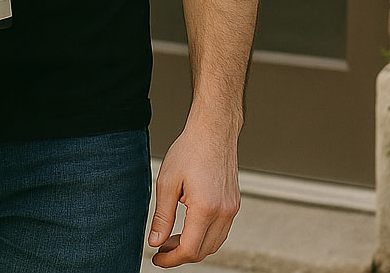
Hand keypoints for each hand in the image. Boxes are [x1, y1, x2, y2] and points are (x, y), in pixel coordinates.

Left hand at [147, 120, 240, 266]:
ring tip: (172, 239)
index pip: (189, 249)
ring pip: (214, 243)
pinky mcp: (234, 204)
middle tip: (161, 248)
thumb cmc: (190, 150)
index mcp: (206, 209)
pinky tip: (189, 226)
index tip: (157, 258)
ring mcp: (231, 209)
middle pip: (203, 250)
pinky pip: (220, 231)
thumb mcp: (167, 182)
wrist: (213, 130)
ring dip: (193, 246)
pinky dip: (204, 235)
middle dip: (180, 254)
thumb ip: (162, 216)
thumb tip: (155, 241)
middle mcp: (223, 213)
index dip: (171, 258)